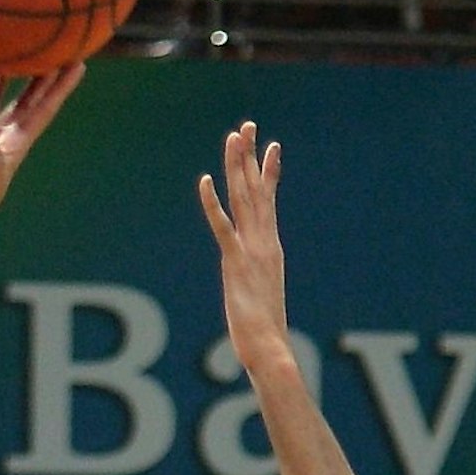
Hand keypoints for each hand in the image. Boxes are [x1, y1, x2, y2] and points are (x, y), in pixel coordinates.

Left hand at [199, 122, 292, 372]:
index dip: (267, 173)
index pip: (267, 202)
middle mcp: (264, 243)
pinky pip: (223, 226)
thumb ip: (261, 289)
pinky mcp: (236, 263)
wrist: (269, 349)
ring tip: (236, 135)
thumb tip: (263, 293)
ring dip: (238, 166)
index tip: (269, 147)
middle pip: (256, 191)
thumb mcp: (263, 300)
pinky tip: (205, 181)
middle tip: (246, 125)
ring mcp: (251, 251)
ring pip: (244, 199)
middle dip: (250, 157)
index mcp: (270, 248)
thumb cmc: (266, 334)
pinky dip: (213, 204)